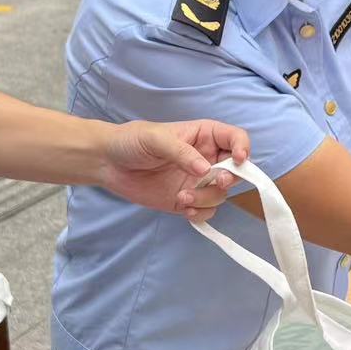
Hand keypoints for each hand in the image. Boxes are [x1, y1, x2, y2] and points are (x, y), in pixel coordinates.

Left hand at [99, 120, 249, 221]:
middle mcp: (206, 159)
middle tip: (215, 181)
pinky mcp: (186, 201)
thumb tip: (205, 169)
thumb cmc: (132, 141)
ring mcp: (197, 181)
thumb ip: (182, 152)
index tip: (239, 160)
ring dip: (207, 198)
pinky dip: (200, 214)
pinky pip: (206, 211)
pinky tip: (184, 209)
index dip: (243, 148)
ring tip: (183, 198)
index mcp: (204, 136)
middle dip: (228, 179)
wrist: (107, 163)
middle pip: (234, 171)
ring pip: (220, 194)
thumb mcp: (156, 138)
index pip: (235, 138)